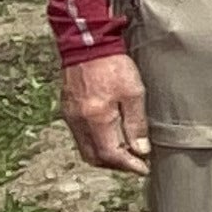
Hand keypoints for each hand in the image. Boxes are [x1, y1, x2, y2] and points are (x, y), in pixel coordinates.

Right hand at [57, 52, 150, 175]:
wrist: (87, 44)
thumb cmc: (112, 65)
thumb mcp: (133, 93)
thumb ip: (136, 123)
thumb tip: (140, 150)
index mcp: (96, 119)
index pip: (110, 155)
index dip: (128, 165)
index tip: (143, 168)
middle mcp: (79, 122)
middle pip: (95, 157)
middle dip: (116, 165)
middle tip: (135, 163)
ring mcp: (70, 116)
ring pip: (86, 149)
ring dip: (105, 156)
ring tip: (125, 152)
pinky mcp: (68, 110)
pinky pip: (80, 136)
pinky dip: (95, 143)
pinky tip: (109, 136)